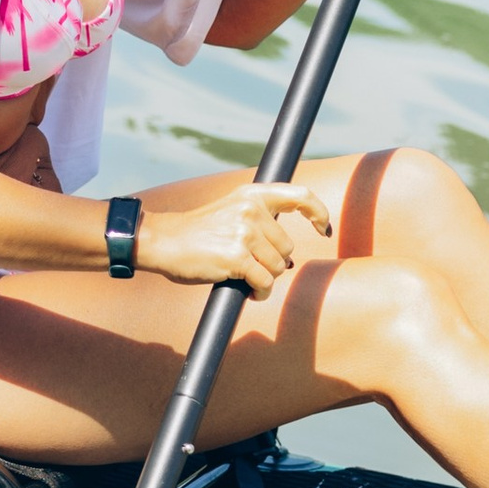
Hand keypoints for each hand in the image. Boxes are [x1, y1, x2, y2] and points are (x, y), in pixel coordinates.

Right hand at [133, 181, 333, 298]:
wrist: (165, 241)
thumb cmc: (199, 232)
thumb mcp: (231, 210)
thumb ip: (258, 218)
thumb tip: (287, 253)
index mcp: (253, 194)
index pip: (300, 196)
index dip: (318, 212)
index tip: (324, 228)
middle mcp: (251, 210)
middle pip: (287, 247)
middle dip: (273, 262)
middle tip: (251, 265)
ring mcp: (245, 233)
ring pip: (278, 268)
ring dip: (265, 279)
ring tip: (246, 277)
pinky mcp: (237, 258)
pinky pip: (265, 283)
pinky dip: (260, 293)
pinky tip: (249, 291)